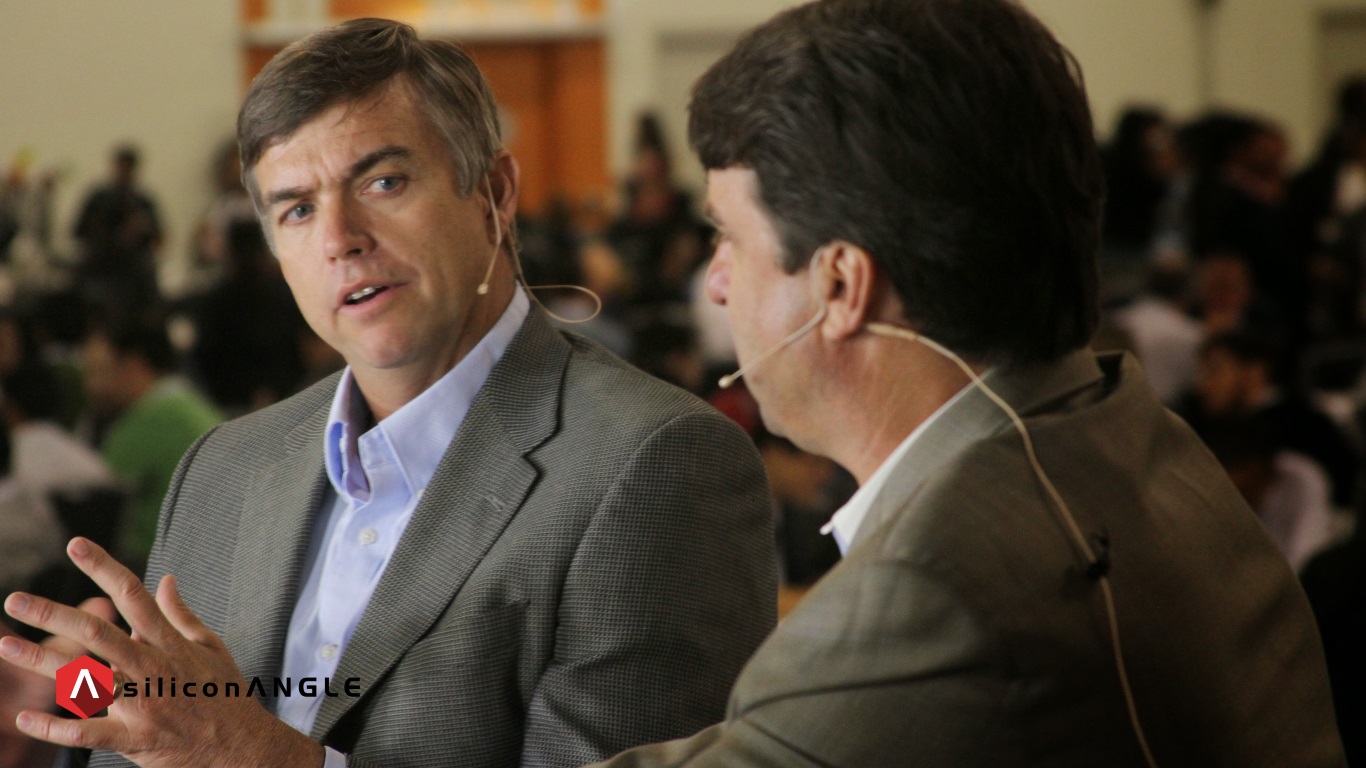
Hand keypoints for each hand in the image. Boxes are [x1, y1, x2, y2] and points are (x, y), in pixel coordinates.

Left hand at [0, 538, 323, 767]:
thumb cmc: (224, 693)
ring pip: (85, 679)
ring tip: (7, 645)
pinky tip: (24, 719)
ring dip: (42, 661)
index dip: (103, 567)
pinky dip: (55, 728)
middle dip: (54, 614)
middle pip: (97, 634)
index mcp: (169, 642)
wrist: (242, 746)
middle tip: (15, 600)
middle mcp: (151, 667)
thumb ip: (180, 614)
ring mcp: (143, 703)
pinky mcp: (135, 738)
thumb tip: (165, 579)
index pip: (132, 595)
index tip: (76, 545)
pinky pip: (89, 734)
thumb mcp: (209, 646)